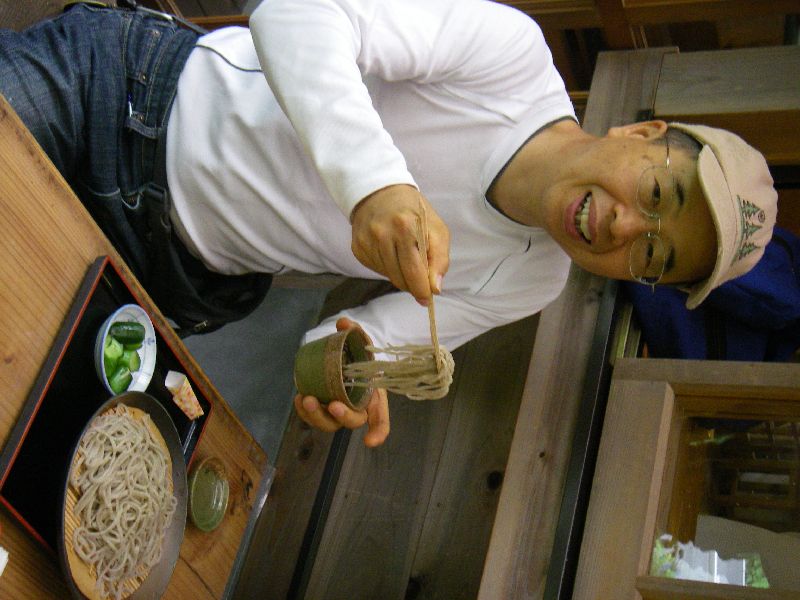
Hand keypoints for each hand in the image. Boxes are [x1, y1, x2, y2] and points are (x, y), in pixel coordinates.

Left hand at [293, 318, 390, 446]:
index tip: (369, 441)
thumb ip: (356, 332)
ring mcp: (338, 410)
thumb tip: (343, 323)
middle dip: (342, 416)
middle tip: (332, 405)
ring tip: (306, 399)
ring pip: (329, 423)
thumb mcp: (362, 342)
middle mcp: (357, 408)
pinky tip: (299, 398)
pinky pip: (314, 416)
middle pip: (352, 421)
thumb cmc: (359, 355)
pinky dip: (305, 411)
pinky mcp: (323, 408)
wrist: (347, 359)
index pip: (380, 419)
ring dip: (316, 416)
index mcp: (374, 397)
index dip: (378, 432)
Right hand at [350, 184, 449, 304]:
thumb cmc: (414, 212)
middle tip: (420, 286)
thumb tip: (435, 288)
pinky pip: (376, 269)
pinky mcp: (357, 247)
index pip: (414, 271)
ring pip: (388, 276)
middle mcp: (382, 234)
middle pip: (399, 278)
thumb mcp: (436, 230)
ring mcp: (366, 241)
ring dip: (400, 276)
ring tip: (406, 260)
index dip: (422, 290)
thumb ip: (440, 260)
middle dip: (412, 286)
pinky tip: (391, 254)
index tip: (427, 299)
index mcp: (405, 227)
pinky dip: (387, 268)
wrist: (381, 192)